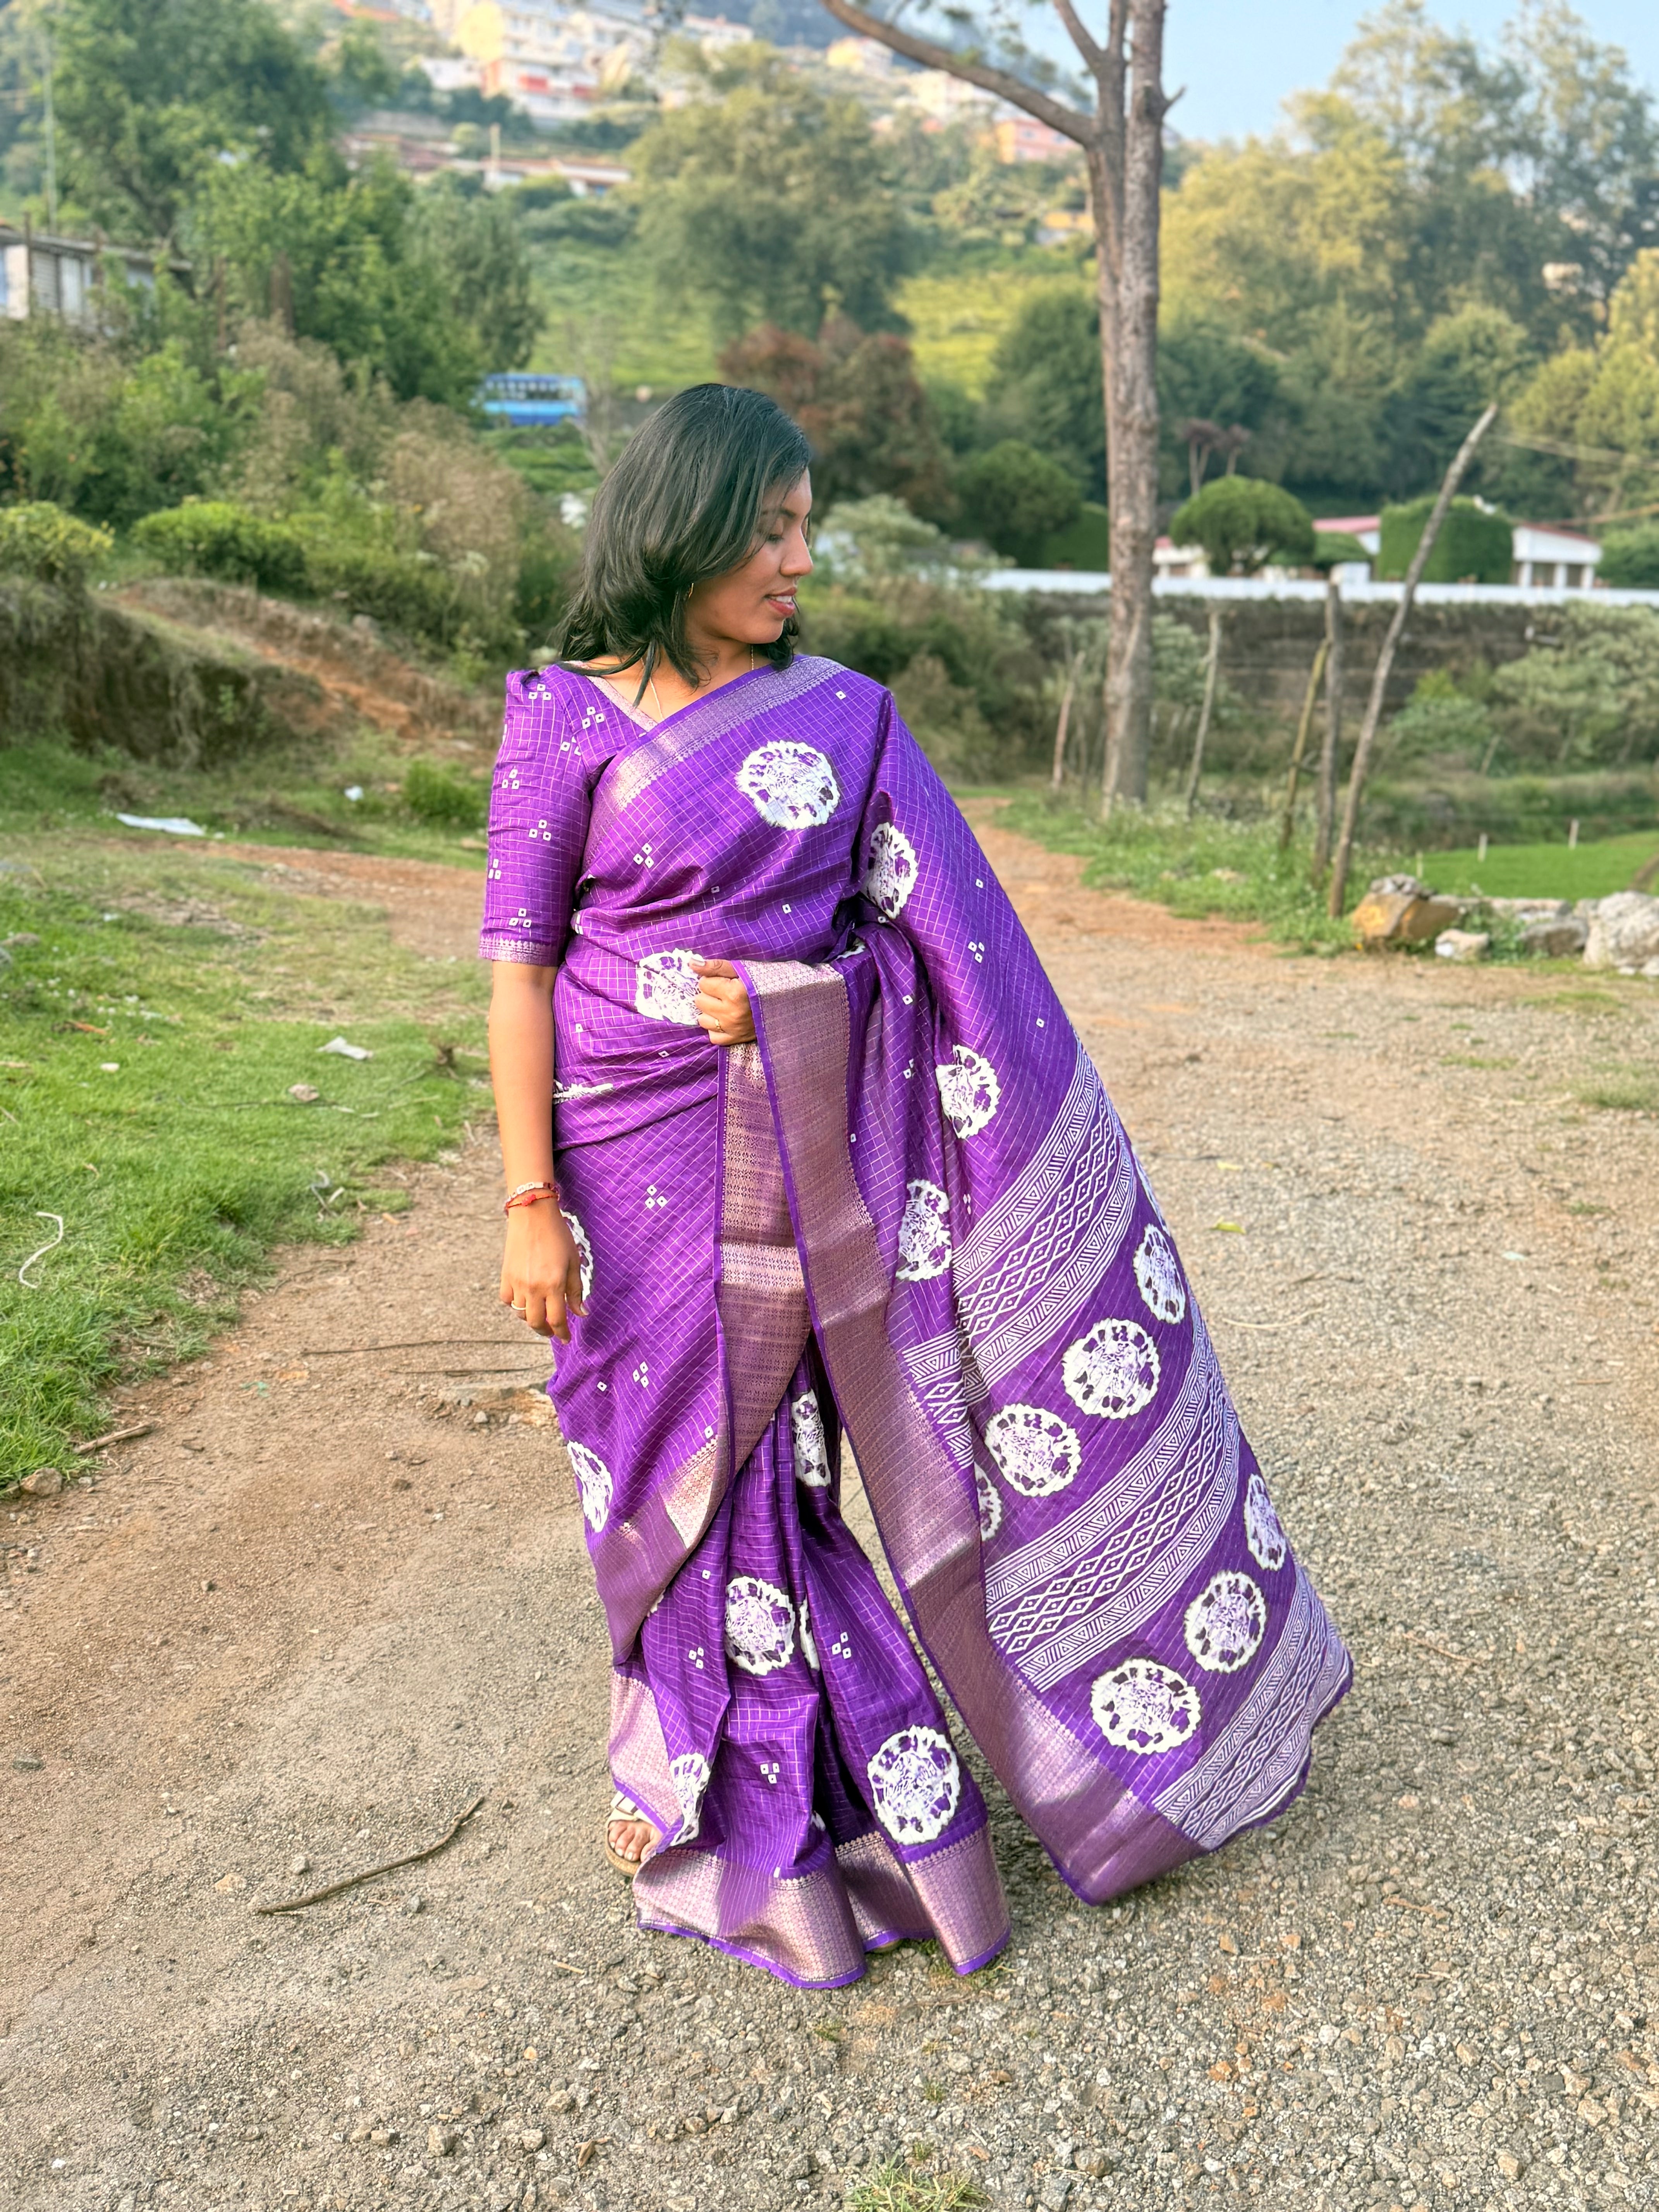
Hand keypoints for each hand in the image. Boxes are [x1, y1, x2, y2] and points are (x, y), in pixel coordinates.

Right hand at [500, 1200, 586, 1341]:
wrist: (533, 1214)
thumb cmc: (558, 1236)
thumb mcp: (574, 1262)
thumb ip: (576, 1290)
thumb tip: (581, 1313)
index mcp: (553, 1284)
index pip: (557, 1319)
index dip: (562, 1333)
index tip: (565, 1339)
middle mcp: (533, 1287)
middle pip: (536, 1322)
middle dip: (545, 1331)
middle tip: (552, 1331)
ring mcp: (517, 1282)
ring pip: (521, 1313)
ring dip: (531, 1318)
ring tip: (541, 1314)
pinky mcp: (505, 1275)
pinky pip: (507, 1300)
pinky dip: (515, 1305)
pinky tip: (525, 1300)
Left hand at [691, 957, 755, 1046]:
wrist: (785, 1002)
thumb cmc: (762, 983)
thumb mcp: (741, 970)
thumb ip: (715, 966)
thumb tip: (691, 963)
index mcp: (733, 993)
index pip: (703, 984)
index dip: (712, 980)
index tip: (724, 982)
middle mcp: (731, 1013)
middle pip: (699, 1001)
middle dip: (709, 995)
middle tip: (724, 994)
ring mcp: (732, 1028)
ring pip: (702, 1019)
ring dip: (710, 1012)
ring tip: (724, 1007)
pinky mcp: (735, 1039)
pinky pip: (712, 1036)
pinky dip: (716, 1028)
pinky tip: (725, 1020)